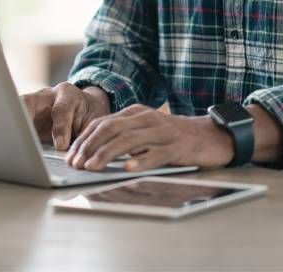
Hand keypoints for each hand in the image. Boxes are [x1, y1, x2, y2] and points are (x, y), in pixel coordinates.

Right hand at [20, 82, 110, 150]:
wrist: (85, 107)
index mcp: (67, 94)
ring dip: (13, 128)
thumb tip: (72, 156)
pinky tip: (12, 148)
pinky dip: (13, 136)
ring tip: (10, 145)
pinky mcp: (25, 119)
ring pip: (16, 112)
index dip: (60, 129)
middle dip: (22, 118)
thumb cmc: (89, 114)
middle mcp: (45, 97)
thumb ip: (83, 135)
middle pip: (28, 103)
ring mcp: (32, 106)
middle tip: (22, 138)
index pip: (60, 110)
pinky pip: (15, 125)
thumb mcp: (93, 122)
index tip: (61, 146)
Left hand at [66, 104, 234, 171]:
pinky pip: (156, 153)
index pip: (102, 123)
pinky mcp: (177, 146)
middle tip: (76, 164)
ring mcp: (162, 131)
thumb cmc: (174, 138)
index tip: (71, 156)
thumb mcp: (145, 131)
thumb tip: (94, 153)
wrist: (211, 136)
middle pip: (110, 129)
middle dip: (89, 146)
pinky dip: (140, 161)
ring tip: (92, 167)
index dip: (84, 140)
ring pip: (128, 140)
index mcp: (135, 113)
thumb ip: (124, 137)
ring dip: (107, 154)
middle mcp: (146, 118)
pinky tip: (127, 169)